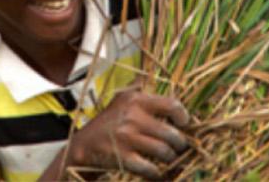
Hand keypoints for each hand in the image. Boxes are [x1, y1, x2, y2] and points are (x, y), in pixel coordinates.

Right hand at [67, 87, 191, 179]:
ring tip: (169, 159)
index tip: (184, 124)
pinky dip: (156, 173)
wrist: (83, 145)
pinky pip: (150, 168)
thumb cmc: (110, 123)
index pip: (171, 105)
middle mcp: (132, 116)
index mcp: (135, 100)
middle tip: (179, 148)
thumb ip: (145, 96)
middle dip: (180, 144)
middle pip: (171, 134)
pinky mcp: (122, 157)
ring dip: (170, 158)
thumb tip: (175, 103)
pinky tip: (156, 172)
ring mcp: (127, 137)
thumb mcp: (123, 101)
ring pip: (164, 152)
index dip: (183, 117)